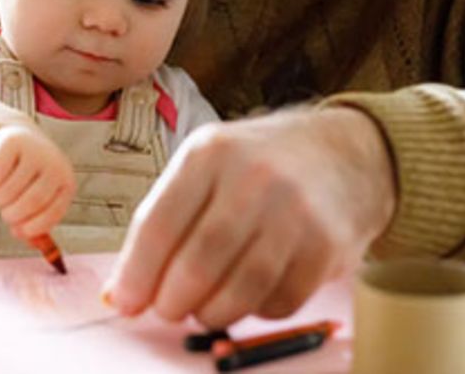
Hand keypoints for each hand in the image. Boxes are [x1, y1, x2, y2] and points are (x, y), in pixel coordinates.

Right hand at [0, 124, 75, 239]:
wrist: (20, 138)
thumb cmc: (31, 176)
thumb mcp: (40, 198)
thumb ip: (37, 224)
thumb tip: (34, 245)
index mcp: (66, 182)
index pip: (54, 211)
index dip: (35, 227)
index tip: (18, 232)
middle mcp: (55, 164)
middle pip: (32, 201)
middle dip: (13, 215)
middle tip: (5, 214)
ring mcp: (34, 151)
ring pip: (9, 190)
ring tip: (0, 195)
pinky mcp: (12, 142)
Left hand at [101, 106, 396, 327]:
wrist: (343, 153)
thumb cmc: (259, 165)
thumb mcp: (206, 167)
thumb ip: (164, 221)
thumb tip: (121, 291)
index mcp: (210, 152)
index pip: (158, 225)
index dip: (136, 274)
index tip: (125, 302)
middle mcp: (253, 177)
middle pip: (197, 263)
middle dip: (172, 300)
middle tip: (167, 309)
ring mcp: (295, 211)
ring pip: (239, 290)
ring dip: (212, 312)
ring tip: (204, 309)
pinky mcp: (328, 246)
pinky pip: (279, 301)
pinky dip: (255, 311)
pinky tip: (248, 297)